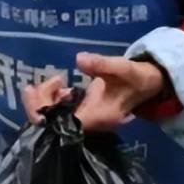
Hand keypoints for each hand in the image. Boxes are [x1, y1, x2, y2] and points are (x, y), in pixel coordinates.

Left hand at [21, 53, 165, 130]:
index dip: (41, 110)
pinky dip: (52, 98)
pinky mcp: (83, 112)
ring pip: (52, 118)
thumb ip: (102, 64)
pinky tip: (57, 84)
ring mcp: (84, 119)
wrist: (149, 83)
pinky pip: (59, 111)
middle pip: (51, 124)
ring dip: (44, 99)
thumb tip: (79, 59)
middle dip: (37, 103)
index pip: (60, 125)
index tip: (33, 89)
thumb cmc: (136, 76)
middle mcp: (88, 124)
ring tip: (52, 80)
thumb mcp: (122, 68)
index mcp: (96, 118)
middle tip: (34, 84)